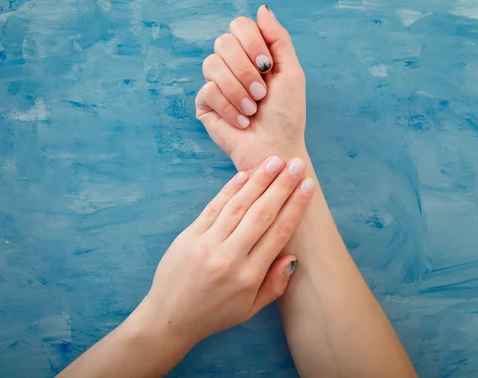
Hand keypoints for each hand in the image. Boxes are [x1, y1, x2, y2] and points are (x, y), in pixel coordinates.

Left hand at [140, 156, 314, 346]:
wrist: (169, 317)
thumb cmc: (213, 314)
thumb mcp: (249, 309)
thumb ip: (274, 285)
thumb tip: (292, 257)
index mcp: (248, 276)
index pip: (278, 233)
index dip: (295, 207)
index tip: (308, 186)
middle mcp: (229, 257)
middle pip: (260, 214)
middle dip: (281, 186)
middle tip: (296, 164)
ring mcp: (206, 244)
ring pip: (237, 206)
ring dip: (258, 181)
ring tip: (274, 162)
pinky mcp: (189, 236)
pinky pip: (213, 208)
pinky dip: (229, 190)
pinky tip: (244, 175)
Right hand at [195, 5, 306, 171]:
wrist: (274, 147)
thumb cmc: (286, 115)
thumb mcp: (291, 72)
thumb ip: (279, 39)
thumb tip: (262, 9)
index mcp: (251, 53)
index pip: (239, 26)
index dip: (252, 42)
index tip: (267, 65)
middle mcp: (231, 64)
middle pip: (223, 42)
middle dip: (245, 70)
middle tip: (261, 92)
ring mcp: (215, 83)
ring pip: (212, 65)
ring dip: (238, 90)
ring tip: (252, 109)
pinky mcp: (204, 104)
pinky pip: (208, 91)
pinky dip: (230, 108)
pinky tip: (241, 121)